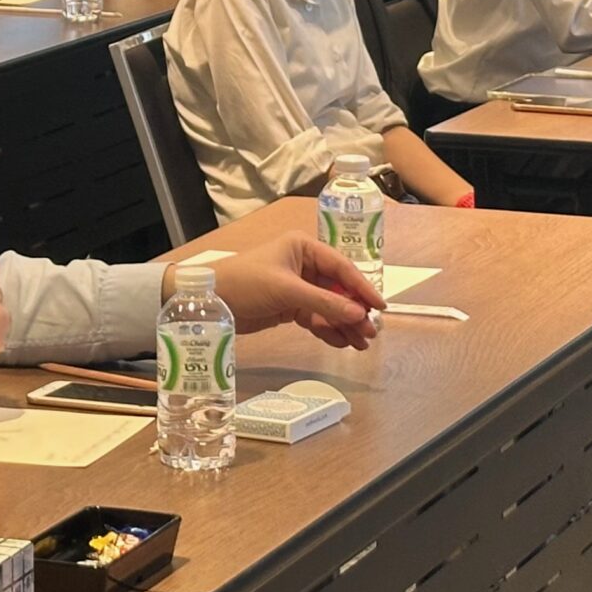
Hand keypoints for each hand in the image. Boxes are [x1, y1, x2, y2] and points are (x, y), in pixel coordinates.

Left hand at [197, 233, 383, 351]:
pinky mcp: (289, 307)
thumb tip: (359, 314)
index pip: (342, 268)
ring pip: (329, 306)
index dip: (362, 287)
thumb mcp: (287, 290)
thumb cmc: (246, 283)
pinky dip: (328, 330)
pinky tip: (342, 343)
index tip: (380, 306)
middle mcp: (304, 265)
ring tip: (361, 344)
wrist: (210, 301)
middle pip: (338, 289)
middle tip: (371, 332)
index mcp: (304, 248)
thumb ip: (324, 302)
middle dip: (354, 310)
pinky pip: (316, 318)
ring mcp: (297, 287)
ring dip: (344, 324)